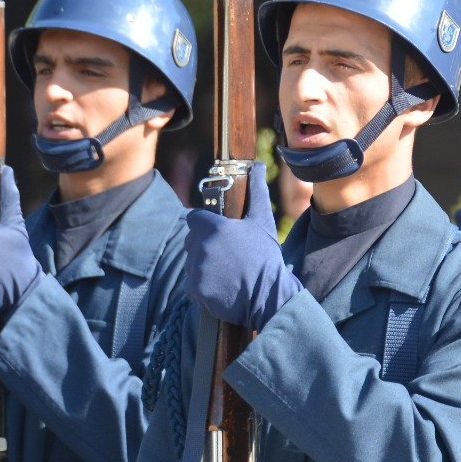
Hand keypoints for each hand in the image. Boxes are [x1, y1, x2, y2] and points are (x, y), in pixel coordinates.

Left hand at [184, 165, 300, 330]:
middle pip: (192, 241)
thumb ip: (256, 191)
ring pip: (191, 262)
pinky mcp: (194, 289)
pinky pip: (192, 284)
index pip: (194, 218)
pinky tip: (221, 286)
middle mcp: (201, 246)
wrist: (269, 296)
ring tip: (227, 272)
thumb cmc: (266, 257)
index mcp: (213, 227)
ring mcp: (196, 269)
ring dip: (204, 266)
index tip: (218, 233)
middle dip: (205, 245)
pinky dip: (203, 286)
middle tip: (227, 255)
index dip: (205, 224)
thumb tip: (257, 165)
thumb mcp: (262, 221)